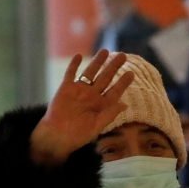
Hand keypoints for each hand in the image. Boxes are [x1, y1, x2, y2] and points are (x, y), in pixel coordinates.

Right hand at [29, 50, 134, 165]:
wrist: (57, 136)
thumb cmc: (78, 135)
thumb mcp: (97, 126)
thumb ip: (109, 114)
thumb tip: (125, 104)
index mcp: (101, 105)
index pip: (115, 91)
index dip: (123, 83)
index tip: (131, 73)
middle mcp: (92, 95)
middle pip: (105, 78)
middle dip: (113, 67)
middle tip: (122, 55)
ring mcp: (79, 90)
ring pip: (90, 73)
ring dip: (97, 62)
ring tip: (105, 51)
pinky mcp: (65, 88)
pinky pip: (70, 74)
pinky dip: (73, 65)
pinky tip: (78, 56)